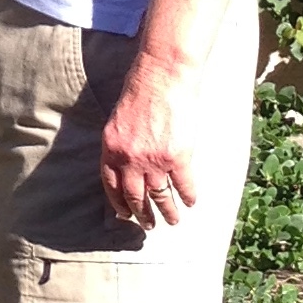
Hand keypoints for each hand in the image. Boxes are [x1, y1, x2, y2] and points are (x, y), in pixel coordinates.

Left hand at [100, 54, 198, 230]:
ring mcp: (154, 161)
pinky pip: (184, 184)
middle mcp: (130, 160)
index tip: (125, 214)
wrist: (162, 76)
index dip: (119, 203)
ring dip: (167, 212)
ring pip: (160, 196)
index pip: (112, 186)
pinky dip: (188, 196)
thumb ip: (120, 145)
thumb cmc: (140, 91)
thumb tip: (125, 164)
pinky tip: (191, 202)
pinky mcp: (177, 157)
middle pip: (135, 196)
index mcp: (112, 150)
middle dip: (143, 215)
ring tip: (172, 221)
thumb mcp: (118, 120)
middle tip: (149, 225)